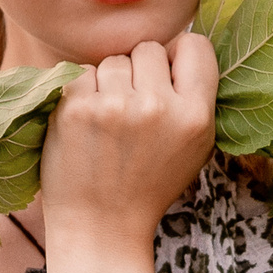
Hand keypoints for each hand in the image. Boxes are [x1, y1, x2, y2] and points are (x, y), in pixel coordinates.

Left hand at [41, 34, 217, 248]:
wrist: (101, 227)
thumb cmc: (148, 186)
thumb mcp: (194, 149)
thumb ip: (193, 99)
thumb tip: (179, 47)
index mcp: (196, 116)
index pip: (195, 45)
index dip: (178, 55)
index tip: (165, 75)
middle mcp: (158, 107)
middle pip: (148, 50)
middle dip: (138, 73)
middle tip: (130, 110)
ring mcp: (114, 106)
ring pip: (113, 61)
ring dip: (107, 84)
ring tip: (107, 122)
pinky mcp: (76, 108)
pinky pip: (80, 73)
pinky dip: (81, 93)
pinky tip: (85, 123)